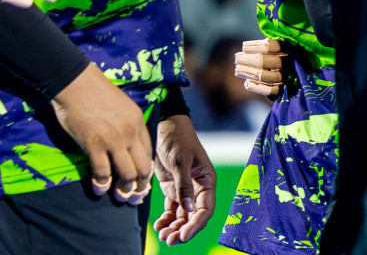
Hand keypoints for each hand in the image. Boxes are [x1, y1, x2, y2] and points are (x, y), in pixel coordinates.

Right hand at [50, 64, 153, 203]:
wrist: (77, 83)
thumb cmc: (96, 93)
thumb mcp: (122, 107)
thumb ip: (127, 125)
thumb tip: (125, 145)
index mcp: (138, 123)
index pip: (149, 153)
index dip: (147, 171)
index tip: (142, 182)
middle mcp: (131, 132)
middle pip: (144, 167)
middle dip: (141, 186)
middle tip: (134, 197)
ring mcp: (114, 139)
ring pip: (127, 173)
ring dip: (124, 189)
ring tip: (119, 196)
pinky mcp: (94, 144)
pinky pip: (102, 172)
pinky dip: (102, 184)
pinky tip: (99, 189)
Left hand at [153, 113, 216, 243]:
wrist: (165, 127)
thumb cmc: (178, 139)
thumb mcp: (181, 161)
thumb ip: (184, 185)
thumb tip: (189, 210)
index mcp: (207, 181)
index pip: (206, 209)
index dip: (196, 224)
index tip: (184, 235)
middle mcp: (198, 188)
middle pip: (194, 216)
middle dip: (184, 230)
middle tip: (169, 240)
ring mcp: (185, 189)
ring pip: (182, 216)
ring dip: (174, 227)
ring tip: (162, 235)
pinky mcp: (172, 189)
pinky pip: (172, 209)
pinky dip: (166, 219)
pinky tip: (158, 225)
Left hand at [234, 38, 290, 96]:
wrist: (293, 77)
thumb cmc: (278, 58)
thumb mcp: (276, 49)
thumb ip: (266, 45)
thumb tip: (246, 46)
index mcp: (292, 50)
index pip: (276, 46)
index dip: (258, 46)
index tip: (243, 47)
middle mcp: (292, 64)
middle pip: (272, 62)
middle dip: (252, 60)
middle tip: (236, 58)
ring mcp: (289, 79)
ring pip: (271, 77)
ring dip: (251, 73)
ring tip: (237, 69)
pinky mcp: (284, 91)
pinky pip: (271, 91)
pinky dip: (258, 88)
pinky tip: (246, 83)